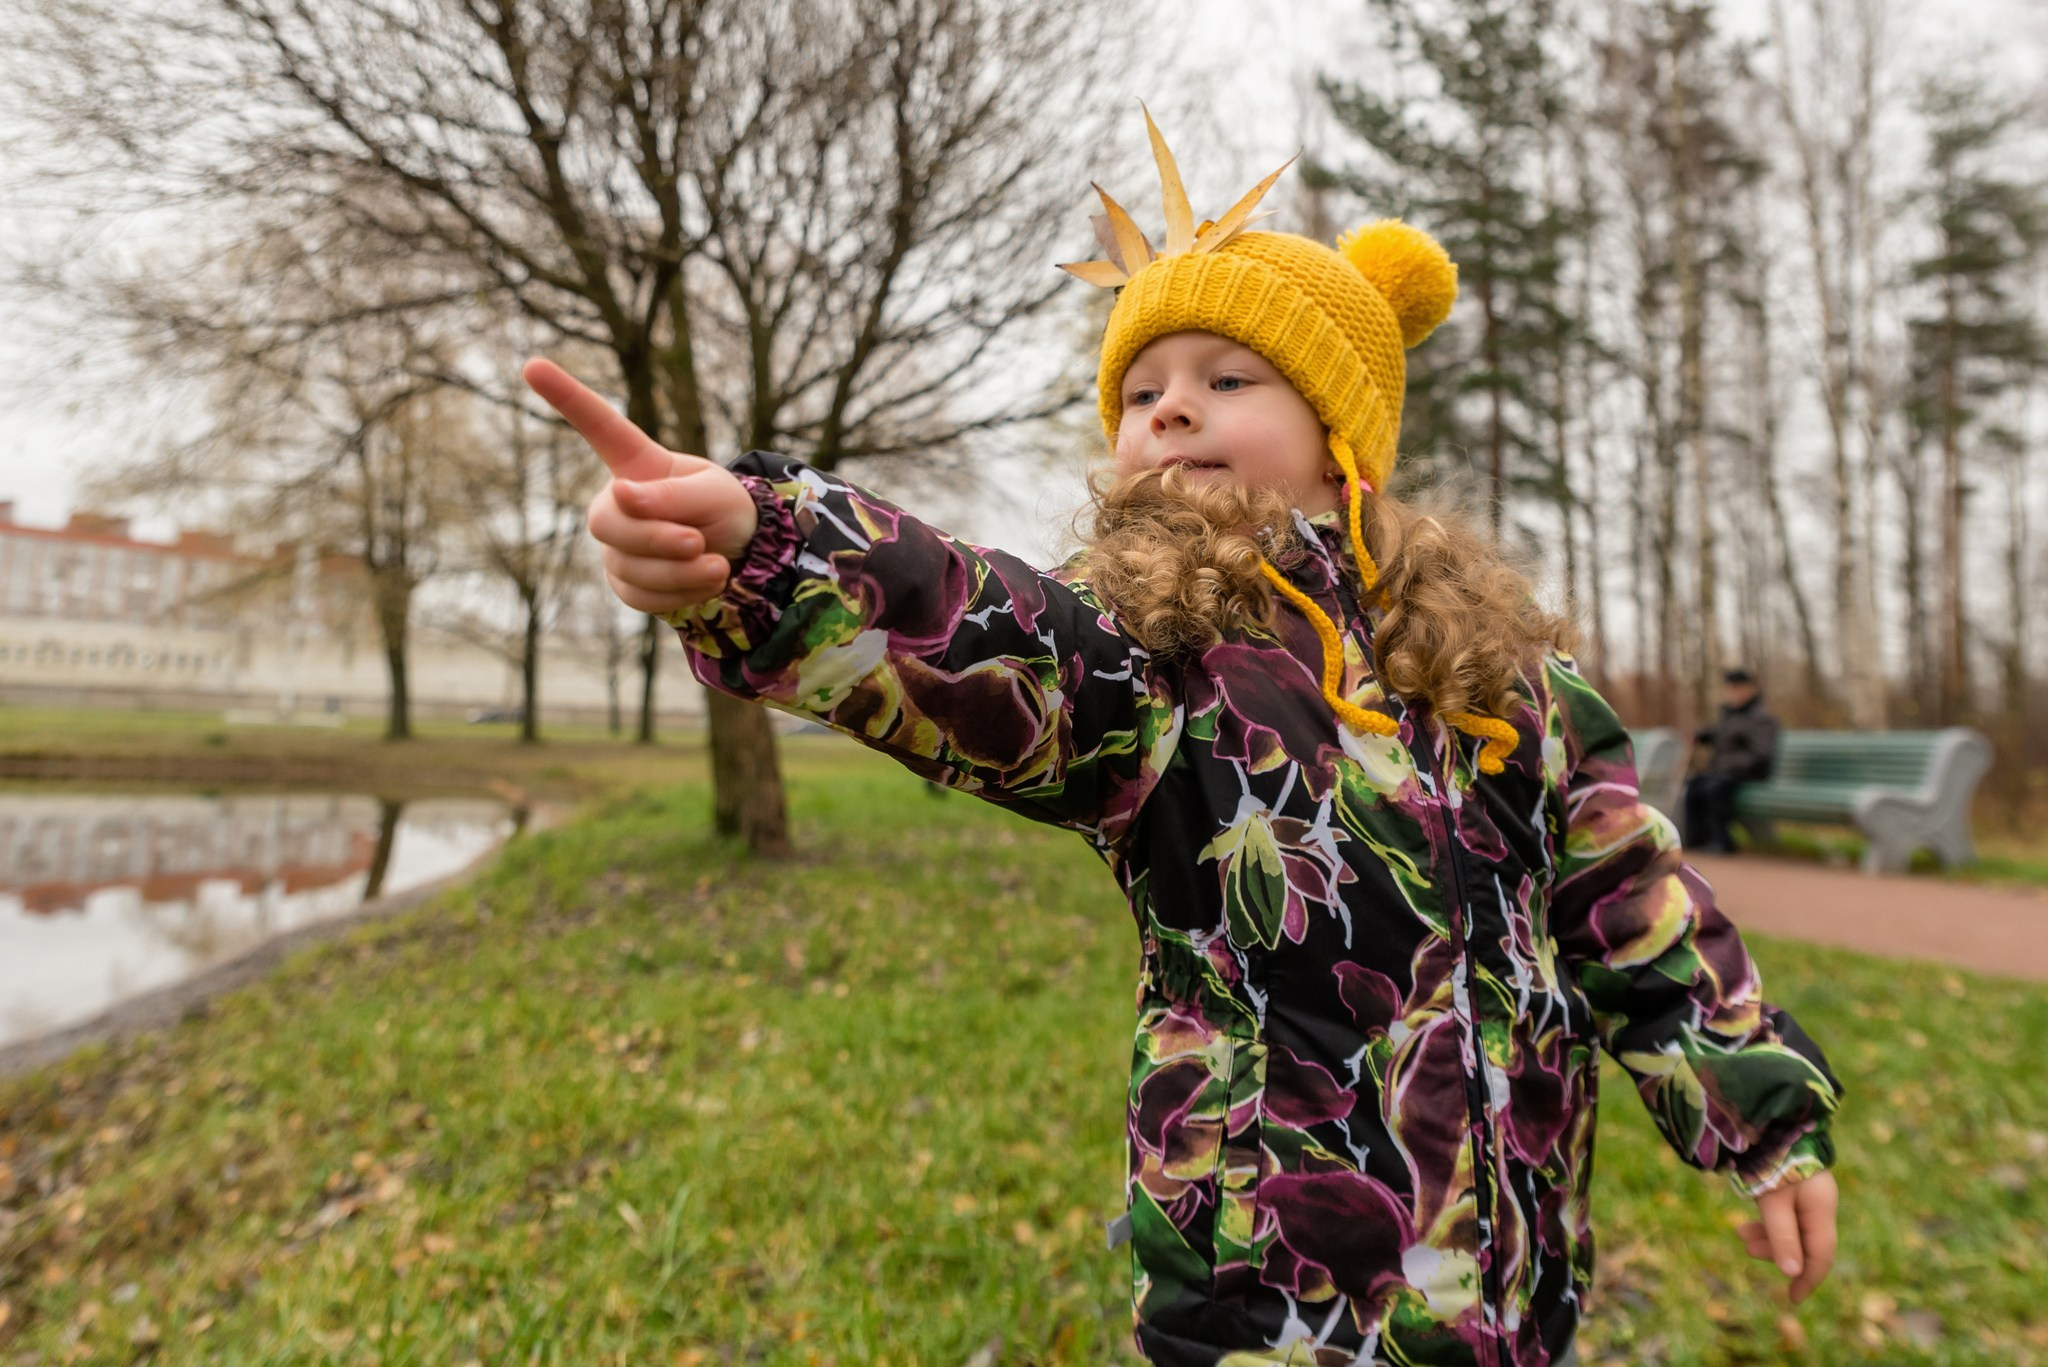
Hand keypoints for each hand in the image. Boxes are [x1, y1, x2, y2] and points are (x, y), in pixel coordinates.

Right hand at [522, 358, 758, 614]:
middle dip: (655, 538)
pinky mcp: (625, 582)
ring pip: (628, 567)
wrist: (742, 554)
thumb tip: (621, 496)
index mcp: (637, 464)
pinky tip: (704, 582)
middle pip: (606, 522)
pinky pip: (640, 596)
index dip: (567, 396)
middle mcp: (616, 502)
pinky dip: (679, 594)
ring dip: (679, 572)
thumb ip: (673, 494)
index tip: (532, 364)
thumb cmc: (725, 509)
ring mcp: (617, 545)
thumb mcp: (714, 493)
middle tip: (698, 543)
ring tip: (717, 565)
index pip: (599, 427)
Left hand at [1737, 1169, 1837, 1303]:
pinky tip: (1750, 1222)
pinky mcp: (1795, 1187)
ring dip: (1768, 1236)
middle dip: (1777, 1251)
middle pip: (1805, 1243)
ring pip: (1792, 1229)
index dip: (1808, 1279)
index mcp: (1821, 1209)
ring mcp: (1808, 1195)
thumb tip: (1793, 1274)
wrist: (1771, 1119)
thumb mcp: (1773, 1200)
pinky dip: (1768, 1222)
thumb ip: (1783, 1236)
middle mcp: (1820, 1204)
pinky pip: (1785, 1215)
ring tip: (1740, 1233)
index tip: (1791, 1298)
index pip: (1821, 1255)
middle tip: (1746, 1246)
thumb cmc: (1771, 1159)